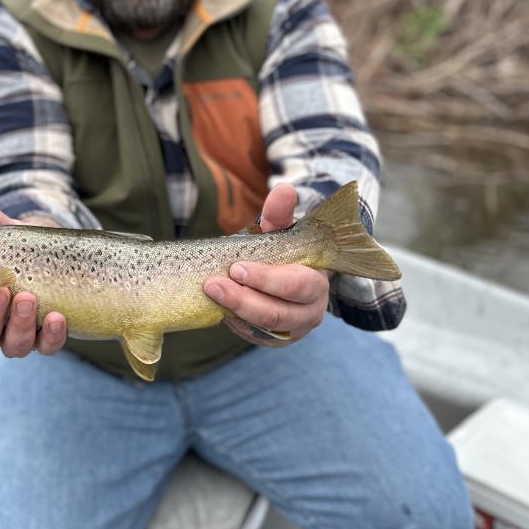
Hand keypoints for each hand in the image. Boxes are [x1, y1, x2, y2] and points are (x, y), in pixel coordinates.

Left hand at [203, 183, 327, 346]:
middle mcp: (310, 311)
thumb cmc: (287, 252)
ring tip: (211, 294)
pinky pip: (255, 336)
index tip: (237, 267)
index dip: (265, 279)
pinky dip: (237, 324)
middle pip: (276, 312)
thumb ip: (280, 214)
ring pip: (264, 326)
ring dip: (235, 311)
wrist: (294, 275)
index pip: (294, 285)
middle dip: (243, 299)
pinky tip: (219, 309)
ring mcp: (293, 330)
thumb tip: (283, 188)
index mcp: (317, 283)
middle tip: (213, 284)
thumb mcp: (284, 231)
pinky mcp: (277, 340)